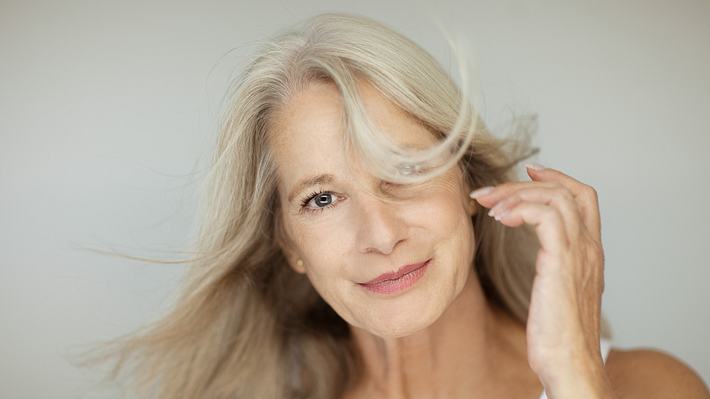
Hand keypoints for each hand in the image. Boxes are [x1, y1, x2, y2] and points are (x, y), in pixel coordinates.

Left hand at [470, 164, 613, 397]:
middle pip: (566, 191)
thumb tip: (536, 256)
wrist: (569, 363)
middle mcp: (590, 248)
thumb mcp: (557, 292)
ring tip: (488, 206)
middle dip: (522, 184)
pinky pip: (546, 216)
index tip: (528, 171)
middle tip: (487, 191)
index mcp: (590, 252)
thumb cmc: (558, 335)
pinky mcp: (562, 263)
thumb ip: (554, 266)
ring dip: (515, 194)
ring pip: (555, 198)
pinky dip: (520, 209)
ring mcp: (579, 254)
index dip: (557, 177)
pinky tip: (499, 220)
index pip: (584, 197)